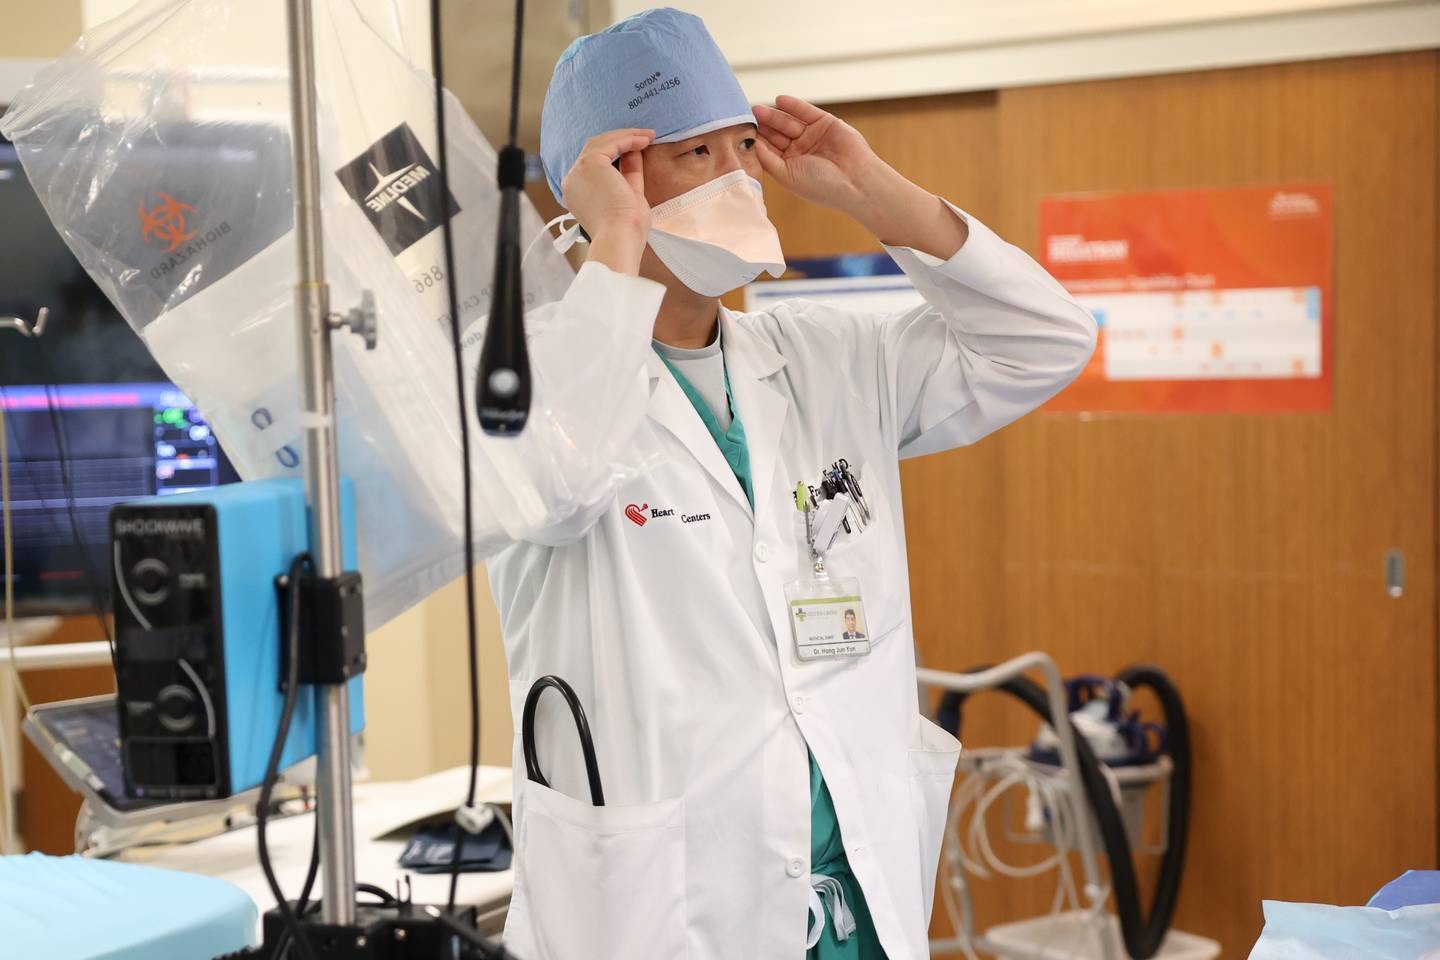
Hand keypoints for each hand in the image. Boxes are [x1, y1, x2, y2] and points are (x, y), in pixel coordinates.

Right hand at [561, 129, 653, 272]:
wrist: (619, 238)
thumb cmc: (626, 229)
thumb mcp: (628, 196)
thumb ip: (629, 173)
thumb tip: (634, 151)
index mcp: (578, 191)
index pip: (595, 164)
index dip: (617, 153)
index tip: (639, 149)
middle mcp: (573, 179)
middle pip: (595, 149)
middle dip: (622, 140)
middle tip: (646, 137)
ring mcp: (579, 170)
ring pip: (602, 142)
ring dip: (627, 136)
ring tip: (649, 136)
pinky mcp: (590, 163)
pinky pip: (611, 143)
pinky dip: (629, 138)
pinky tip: (645, 139)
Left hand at [752, 96, 885, 216]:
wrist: (854, 180)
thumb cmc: (820, 185)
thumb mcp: (786, 175)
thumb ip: (767, 159)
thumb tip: (752, 142)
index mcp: (790, 167)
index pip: (769, 150)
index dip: (756, 140)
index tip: (741, 131)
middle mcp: (800, 151)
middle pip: (776, 134)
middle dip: (763, 125)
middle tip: (747, 116)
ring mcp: (812, 136)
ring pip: (788, 122)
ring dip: (773, 115)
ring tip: (757, 109)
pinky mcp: (825, 123)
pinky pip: (805, 111)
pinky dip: (793, 105)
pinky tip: (778, 100)